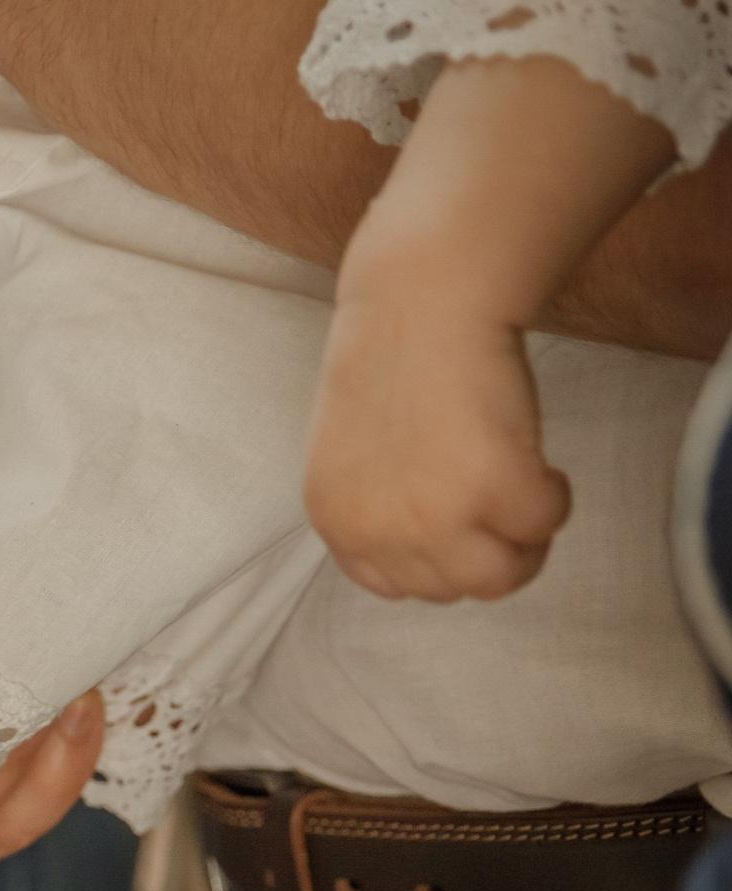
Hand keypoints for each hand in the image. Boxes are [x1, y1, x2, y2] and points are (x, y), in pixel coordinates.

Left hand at [304, 293, 569, 601]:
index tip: (463, 521)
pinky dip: (555, 496)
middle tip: (501, 499)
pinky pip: (543, 525)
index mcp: (336, 521)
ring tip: (523, 487)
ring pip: (498, 579)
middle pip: (451, 589)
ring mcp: (430, 515)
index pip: (396, 585)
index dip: (440, 556)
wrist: (418, 302)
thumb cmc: (394, 366)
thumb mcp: (359, 458)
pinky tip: (538, 458)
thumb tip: (439, 552)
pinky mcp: (489, 487)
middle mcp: (374, 529)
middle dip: (487, 548)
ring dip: (524, 540)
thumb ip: (384, 510)